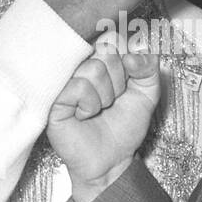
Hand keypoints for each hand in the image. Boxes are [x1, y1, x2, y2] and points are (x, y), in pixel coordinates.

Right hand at [48, 45, 160, 201]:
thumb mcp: (147, 94)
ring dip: (104, 97)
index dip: (127, 63)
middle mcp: (80, 66)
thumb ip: (149, 69)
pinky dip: (89, 105)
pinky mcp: (53, 98)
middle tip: (111, 101)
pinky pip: (78, 87)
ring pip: (93, 69)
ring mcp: (65, 80)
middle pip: (106, 52)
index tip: (126, 84)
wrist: (112, 160)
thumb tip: (134, 55)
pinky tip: (84, 116)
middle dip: (118, 82)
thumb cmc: (124, 127)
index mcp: (99, 60)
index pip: (115, 40)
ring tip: (97, 110)